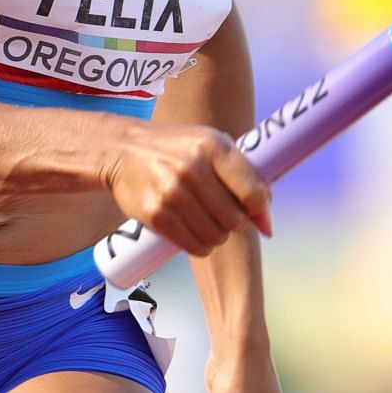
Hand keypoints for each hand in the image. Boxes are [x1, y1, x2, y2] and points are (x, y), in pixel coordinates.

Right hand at [103, 123, 271, 257]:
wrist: (123, 150)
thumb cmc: (177, 149)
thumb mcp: (212, 147)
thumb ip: (245, 177)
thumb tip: (268, 224)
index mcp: (213, 146)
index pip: (253, 193)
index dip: (259, 211)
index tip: (254, 214)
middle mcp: (192, 167)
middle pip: (236, 220)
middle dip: (234, 222)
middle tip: (221, 213)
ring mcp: (172, 192)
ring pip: (217, 236)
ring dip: (217, 236)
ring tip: (205, 221)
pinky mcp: (156, 214)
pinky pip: (195, 246)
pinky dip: (200, 245)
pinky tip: (193, 231)